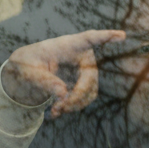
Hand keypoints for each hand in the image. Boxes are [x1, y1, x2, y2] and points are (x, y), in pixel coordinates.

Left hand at [2, 29, 125, 117]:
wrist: (26, 72)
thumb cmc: (27, 64)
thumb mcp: (28, 71)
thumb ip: (44, 81)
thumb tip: (62, 94)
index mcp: (68, 44)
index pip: (89, 38)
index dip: (106, 37)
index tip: (121, 35)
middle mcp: (81, 56)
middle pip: (90, 77)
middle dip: (77, 95)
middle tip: (61, 107)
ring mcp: (84, 70)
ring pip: (89, 91)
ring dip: (74, 104)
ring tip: (55, 111)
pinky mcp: (82, 83)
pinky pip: (84, 98)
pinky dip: (72, 106)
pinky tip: (56, 112)